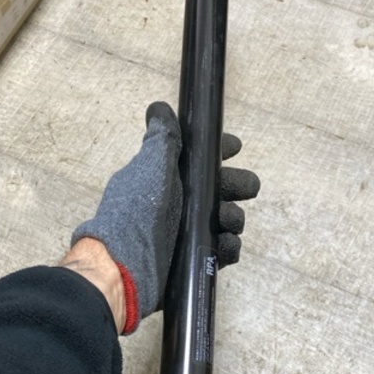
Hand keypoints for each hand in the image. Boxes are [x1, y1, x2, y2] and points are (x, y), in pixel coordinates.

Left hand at [70, 102, 259, 333]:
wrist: (126, 267)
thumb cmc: (138, 212)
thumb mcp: (150, 167)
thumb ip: (162, 139)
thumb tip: (159, 107)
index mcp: (168, 178)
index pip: (199, 159)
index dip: (219, 151)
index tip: (235, 147)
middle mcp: (178, 203)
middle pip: (220, 189)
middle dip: (236, 185)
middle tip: (247, 189)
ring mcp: (185, 233)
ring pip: (224, 219)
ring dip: (232, 218)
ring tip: (226, 222)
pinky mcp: (192, 260)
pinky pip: (222, 250)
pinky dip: (228, 247)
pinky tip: (226, 244)